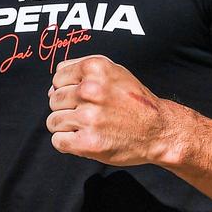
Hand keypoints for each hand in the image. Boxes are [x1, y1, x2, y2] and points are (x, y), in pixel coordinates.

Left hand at [47, 55, 172, 165]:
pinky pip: (58, 141)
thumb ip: (81, 69)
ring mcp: (89, 117)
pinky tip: (83, 139)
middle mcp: (90, 90)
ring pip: (52, 121)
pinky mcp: (88, 142)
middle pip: (53, 100)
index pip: (57, 78)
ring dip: (65, 127)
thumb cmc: (134, 101)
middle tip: (86, 114)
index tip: (83, 98)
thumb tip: (52, 87)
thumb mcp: (113, 71)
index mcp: (95, 69)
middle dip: (65, 108)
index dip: (67, 89)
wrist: (159, 130)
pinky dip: (66, 143)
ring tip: (86, 127)